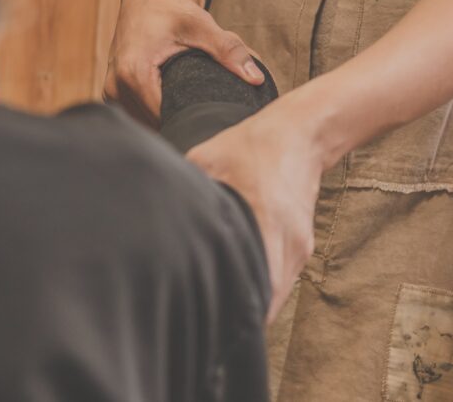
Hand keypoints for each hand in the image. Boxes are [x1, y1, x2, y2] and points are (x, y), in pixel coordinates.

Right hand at [104, 0, 263, 125]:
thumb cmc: (168, 6)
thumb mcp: (201, 25)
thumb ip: (229, 50)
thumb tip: (257, 79)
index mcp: (134, 74)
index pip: (164, 119)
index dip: (190, 124)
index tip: (213, 124)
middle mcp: (115, 86)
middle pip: (153, 125)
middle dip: (180, 125)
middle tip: (209, 122)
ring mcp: (110, 90)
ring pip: (143, 124)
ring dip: (167, 122)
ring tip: (195, 117)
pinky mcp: (112, 90)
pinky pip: (136, 114)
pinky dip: (155, 115)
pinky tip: (177, 110)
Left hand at [186, 101, 324, 321]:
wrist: (299, 134)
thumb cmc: (251, 147)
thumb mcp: (207, 160)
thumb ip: (185, 191)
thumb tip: (150, 211)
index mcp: (266, 221)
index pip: (257, 289)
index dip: (232, 310)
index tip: (207, 317)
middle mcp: (288, 244)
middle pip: (266, 302)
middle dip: (237, 314)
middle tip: (206, 317)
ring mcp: (299, 248)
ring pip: (276, 294)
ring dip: (251, 301)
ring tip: (220, 302)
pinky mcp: (302, 246)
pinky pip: (283, 280)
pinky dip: (262, 285)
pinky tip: (240, 279)